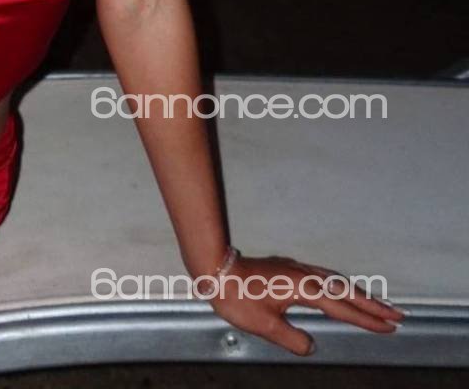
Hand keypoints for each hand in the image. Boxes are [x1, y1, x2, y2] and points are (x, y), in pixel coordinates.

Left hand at [206, 252, 405, 355]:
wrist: (217, 269)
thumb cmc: (237, 297)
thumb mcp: (264, 325)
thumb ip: (292, 339)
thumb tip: (310, 346)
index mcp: (303, 289)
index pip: (342, 307)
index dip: (366, 319)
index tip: (388, 327)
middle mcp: (305, 275)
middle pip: (346, 290)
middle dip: (373, 304)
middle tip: (398, 315)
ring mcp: (297, 269)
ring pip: (337, 281)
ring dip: (359, 293)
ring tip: (378, 306)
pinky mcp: (290, 268)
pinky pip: (325, 277)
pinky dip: (341, 286)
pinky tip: (342, 291)